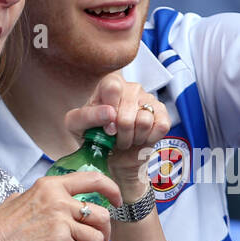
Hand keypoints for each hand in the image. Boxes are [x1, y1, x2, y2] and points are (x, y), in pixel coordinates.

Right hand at [0, 170, 121, 240]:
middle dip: (106, 231)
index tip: (117, 201)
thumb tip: (40, 196)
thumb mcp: (18, 198)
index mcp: (51, 185)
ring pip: (97, 236)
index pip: (93, 179)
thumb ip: (36, 196)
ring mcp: (60, 221)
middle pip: (101, 214)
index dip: (112, 190)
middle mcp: (58, 200)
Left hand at [64, 73, 169, 202]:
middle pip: (127, 113)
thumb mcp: (76, 126)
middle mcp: (131, 88)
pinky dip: (149, 139)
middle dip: (120, 134)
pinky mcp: (162, 114)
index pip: (113, 88)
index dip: (109, 113)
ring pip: (144, 121)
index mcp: (110, 84)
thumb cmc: (93, 136)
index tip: (106, 128)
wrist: (113, 156)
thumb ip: (87, 116)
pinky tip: (141, 139)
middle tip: (115, 139)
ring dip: (133, 138)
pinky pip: (161, 127)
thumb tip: (110, 113)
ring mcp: (149, 100)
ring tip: (127, 139)